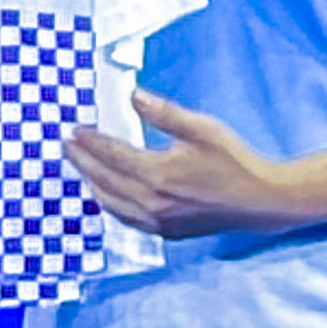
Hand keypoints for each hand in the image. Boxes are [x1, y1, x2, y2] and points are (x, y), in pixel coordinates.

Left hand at [65, 92, 315, 238]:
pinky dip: (110, 204)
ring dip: (92, 183)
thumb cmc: (234, 160)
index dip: (90, 142)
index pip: (112, 156)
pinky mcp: (166, 233)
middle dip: (82, 161)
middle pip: (104, 180)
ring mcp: (158, 222)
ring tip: (80, 166)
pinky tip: (107, 194)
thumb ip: (164, 113)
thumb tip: (133, 95)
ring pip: (111, 204)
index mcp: (159, 174)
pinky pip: (126, 219)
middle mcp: (153, 203)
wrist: (260, 201)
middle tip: (66, 145)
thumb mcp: (201, 128)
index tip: (73, 129)